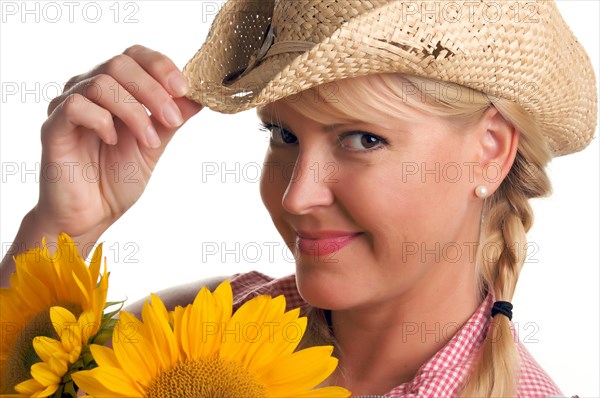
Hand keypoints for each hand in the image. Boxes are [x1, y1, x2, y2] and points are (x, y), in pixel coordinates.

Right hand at [34, 44, 202, 244]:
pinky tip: (114, 141)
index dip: (161, 66)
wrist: (92, 215)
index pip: (135, 56)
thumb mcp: (155, 145)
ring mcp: (68, 106)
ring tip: (149, 140)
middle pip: (119, 63)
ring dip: (135, 111)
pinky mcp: (54, 127)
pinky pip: (76, 106)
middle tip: (173, 119)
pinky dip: (102, 121)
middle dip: (153, 90)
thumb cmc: (117, 180)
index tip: (184, 89)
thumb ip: (172, 119)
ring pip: (101, 83)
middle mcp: (89, 90)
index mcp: (114, 89)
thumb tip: (200, 96)